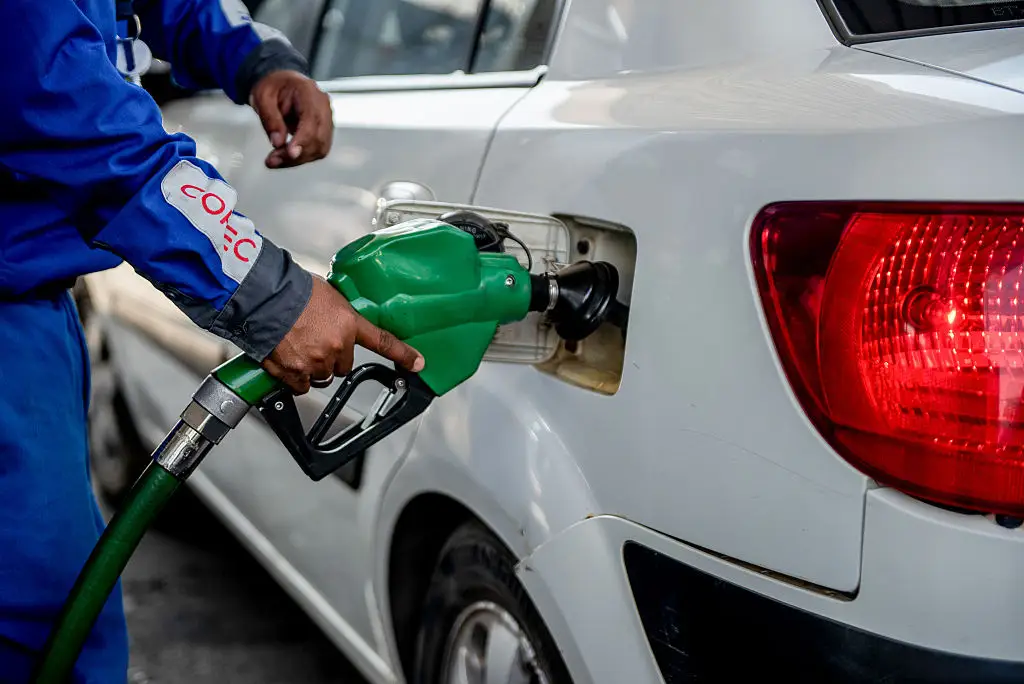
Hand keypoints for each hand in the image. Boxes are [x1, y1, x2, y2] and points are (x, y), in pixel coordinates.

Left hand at [250, 70, 332, 168]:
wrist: (281, 84)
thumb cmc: (274, 86)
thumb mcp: (263, 97)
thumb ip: (270, 119)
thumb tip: (277, 143)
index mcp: (309, 92)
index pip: (312, 120)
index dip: (302, 140)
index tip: (290, 153)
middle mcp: (323, 106)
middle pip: (318, 138)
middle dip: (296, 154)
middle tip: (272, 160)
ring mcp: (326, 120)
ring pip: (319, 148)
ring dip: (298, 159)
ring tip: (275, 160)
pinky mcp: (324, 132)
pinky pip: (317, 150)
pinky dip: (300, 158)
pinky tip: (285, 157)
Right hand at [263, 277, 424, 394]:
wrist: (265, 298)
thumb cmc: (293, 290)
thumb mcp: (329, 295)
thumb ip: (340, 313)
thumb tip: (338, 319)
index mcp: (349, 323)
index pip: (383, 342)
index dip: (403, 355)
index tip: (418, 363)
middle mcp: (337, 345)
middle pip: (344, 365)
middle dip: (332, 356)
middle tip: (315, 340)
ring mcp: (316, 361)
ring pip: (323, 376)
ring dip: (314, 367)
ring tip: (299, 346)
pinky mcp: (295, 372)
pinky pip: (302, 385)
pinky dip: (296, 377)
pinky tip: (289, 360)